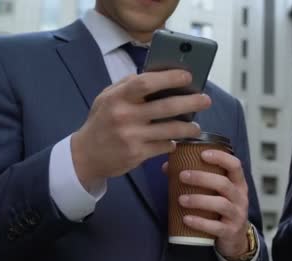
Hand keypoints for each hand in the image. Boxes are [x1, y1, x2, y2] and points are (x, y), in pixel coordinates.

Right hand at [71, 70, 209, 190]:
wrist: (85, 155)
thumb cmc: (102, 121)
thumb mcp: (107, 98)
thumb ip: (129, 86)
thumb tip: (159, 74)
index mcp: (117, 97)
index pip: (146, 82)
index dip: (169, 78)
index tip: (188, 76)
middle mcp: (124, 116)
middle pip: (166, 107)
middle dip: (191, 102)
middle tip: (206, 100)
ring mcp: (131, 136)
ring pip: (170, 130)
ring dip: (188, 128)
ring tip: (196, 126)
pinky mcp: (137, 154)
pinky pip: (164, 146)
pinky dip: (173, 143)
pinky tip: (176, 140)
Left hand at [176, 150, 249, 258]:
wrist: (235, 238)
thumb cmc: (221, 209)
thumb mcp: (216, 193)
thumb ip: (198, 179)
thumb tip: (168, 167)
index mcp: (238, 184)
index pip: (235, 165)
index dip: (220, 157)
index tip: (202, 154)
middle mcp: (240, 197)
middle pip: (224, 183)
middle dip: (202, 178)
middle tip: (182, 176)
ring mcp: (237, 215)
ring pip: (220, 204)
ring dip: (199, 200)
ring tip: (180, 199)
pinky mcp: (230, 231)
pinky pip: (216, 227)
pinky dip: (200, 222)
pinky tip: (186, 219)